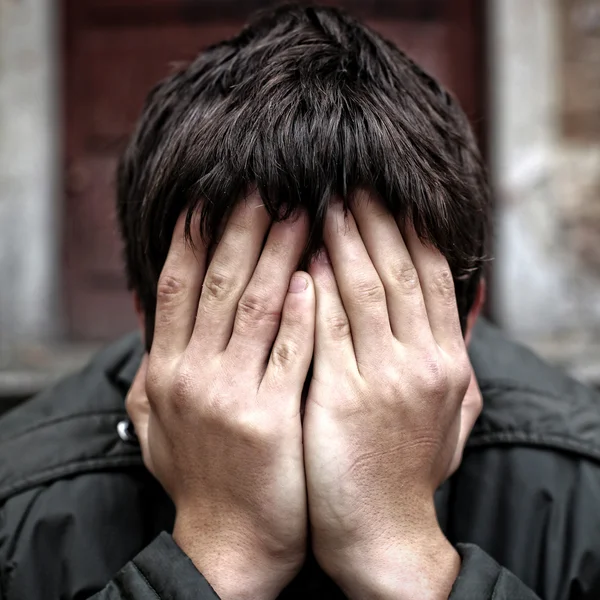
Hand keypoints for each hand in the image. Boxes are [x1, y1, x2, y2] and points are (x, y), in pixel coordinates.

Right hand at [126, 198, 314, 599]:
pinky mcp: (269, 419)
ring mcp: (229, 397)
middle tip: (267, 186)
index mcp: (166, 371)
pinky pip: (288, 353)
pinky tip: (314, 277)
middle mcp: (191, 375)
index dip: (195, 238)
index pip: (177, 287)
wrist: (228, 543)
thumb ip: (154, 376)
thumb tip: (153, 334)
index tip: (215, 197)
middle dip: (241, 229)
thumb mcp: (160, 426)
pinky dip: (301, 312)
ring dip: (278, 254)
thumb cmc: (200, 480)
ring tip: (301, 213)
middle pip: (218, 284)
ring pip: (255, 306)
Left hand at [304, 195, 476, 599]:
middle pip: (400, 271)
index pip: (432, 278)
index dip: (410, 232)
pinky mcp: (342, 398)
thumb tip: (461, 320)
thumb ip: (456, 367)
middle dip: (376, 220)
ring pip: (365, 289)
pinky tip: (303, 259)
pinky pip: (328, 328)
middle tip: (351, 181)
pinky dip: (316, 290)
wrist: (384, 534)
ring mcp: (384, 379)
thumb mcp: (451, 418)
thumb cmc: (408, 473)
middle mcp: (423, 363)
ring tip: (322, 202)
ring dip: (344, 240)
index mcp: (448, 363)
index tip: (388, 197)